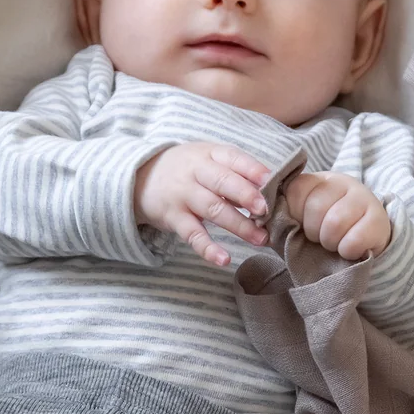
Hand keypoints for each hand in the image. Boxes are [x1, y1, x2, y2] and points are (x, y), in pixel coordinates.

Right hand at [134, 143, 269, 266]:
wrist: (140, 176)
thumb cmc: (188, 169)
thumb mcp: (209, 160)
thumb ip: (237, 172)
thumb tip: (273, 190)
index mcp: (210, 154)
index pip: (234, 158)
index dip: (254, 170)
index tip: (272, 183)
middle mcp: (196, 172)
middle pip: (223, 182)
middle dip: (246, 196)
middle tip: (266, 211)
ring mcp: (183, 195)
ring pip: (213, 209)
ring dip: (238, 225)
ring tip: (260, 238)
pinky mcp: (173, 218)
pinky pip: (192, 235)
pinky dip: (208, 249)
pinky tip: (224, 260)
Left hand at [284, 172, 391, 260]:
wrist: (366, 238)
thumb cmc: (327, 229)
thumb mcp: (304, 217)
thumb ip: (283, 214)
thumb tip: (258, 217)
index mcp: (320, 180)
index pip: (295, 191)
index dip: (294, 215)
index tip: (301, 224)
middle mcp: (343, 183)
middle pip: (315, 208)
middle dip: (312, 232)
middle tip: (320, 238)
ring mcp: (364, 198)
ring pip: (334, 223)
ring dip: (330, 242)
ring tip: (334, 244)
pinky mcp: (378, 220)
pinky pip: (353, 240)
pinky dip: (347, 251)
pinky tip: (349, 249)